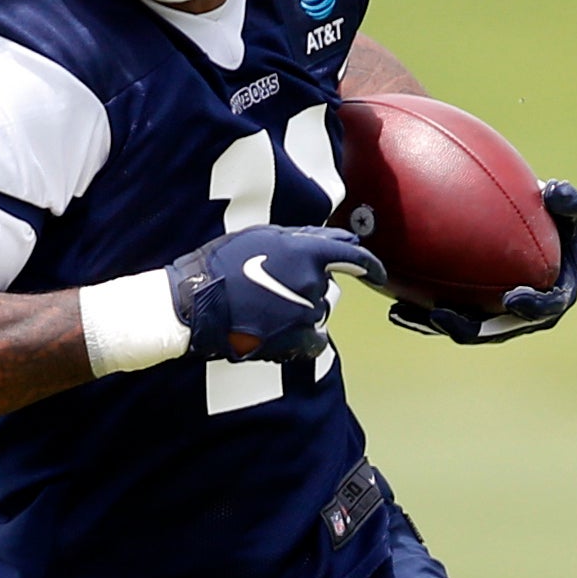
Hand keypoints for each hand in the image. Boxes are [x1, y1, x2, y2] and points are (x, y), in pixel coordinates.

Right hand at [169, 225, 379, 363]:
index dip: (371, 266)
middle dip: (306, 285)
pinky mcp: (296, 340)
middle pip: (326, 286)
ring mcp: (306, 313)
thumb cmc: (224, 264)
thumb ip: (307, 238)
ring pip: (317, 312)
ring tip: (264, 307)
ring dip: (299, 309)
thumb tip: (343, 241)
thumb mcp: (263, 237)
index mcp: (307, 252)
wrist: (197, 303)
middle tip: (271, 285)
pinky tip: (278, 330)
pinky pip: (314, 339)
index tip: (379, 274)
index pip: (355, 258)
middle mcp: (312, 283)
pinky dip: (302, 336)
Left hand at [387, 181, 576, 344]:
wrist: (529, 226)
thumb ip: (567, 199)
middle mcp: (525, 314)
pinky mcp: (472, 311)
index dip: (532, 307)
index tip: (513, 298)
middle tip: (443, 316)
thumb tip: (556, 190)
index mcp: (556, 293)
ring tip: (405, 313)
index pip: (547, 306)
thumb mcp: (565, 204)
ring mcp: (496, 316)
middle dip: (469, 328)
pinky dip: (423, 314)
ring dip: (437, 324)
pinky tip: (396, 306)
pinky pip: (448, 315)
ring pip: (466, 328)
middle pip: (497, 329)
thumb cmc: (553, 214)